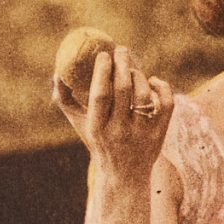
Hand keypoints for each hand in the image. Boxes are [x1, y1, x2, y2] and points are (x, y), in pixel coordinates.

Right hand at [55, 42, 173, 187]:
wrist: (123, 174)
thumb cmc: (98, 141)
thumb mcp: (79, 123)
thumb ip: (65, 99)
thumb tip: (58, 72)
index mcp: (97, 128)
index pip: (100, 95)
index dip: (102, 71)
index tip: (103, 54)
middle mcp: (120, 132)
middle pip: (123, 90)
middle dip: (123, 64)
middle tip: (121, 49)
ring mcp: (142, 133)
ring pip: (144, 95)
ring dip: (139, 75)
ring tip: (132, 68)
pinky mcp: (160, 134)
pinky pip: (165, 103)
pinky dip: (160, 87)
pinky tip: (151, 81)